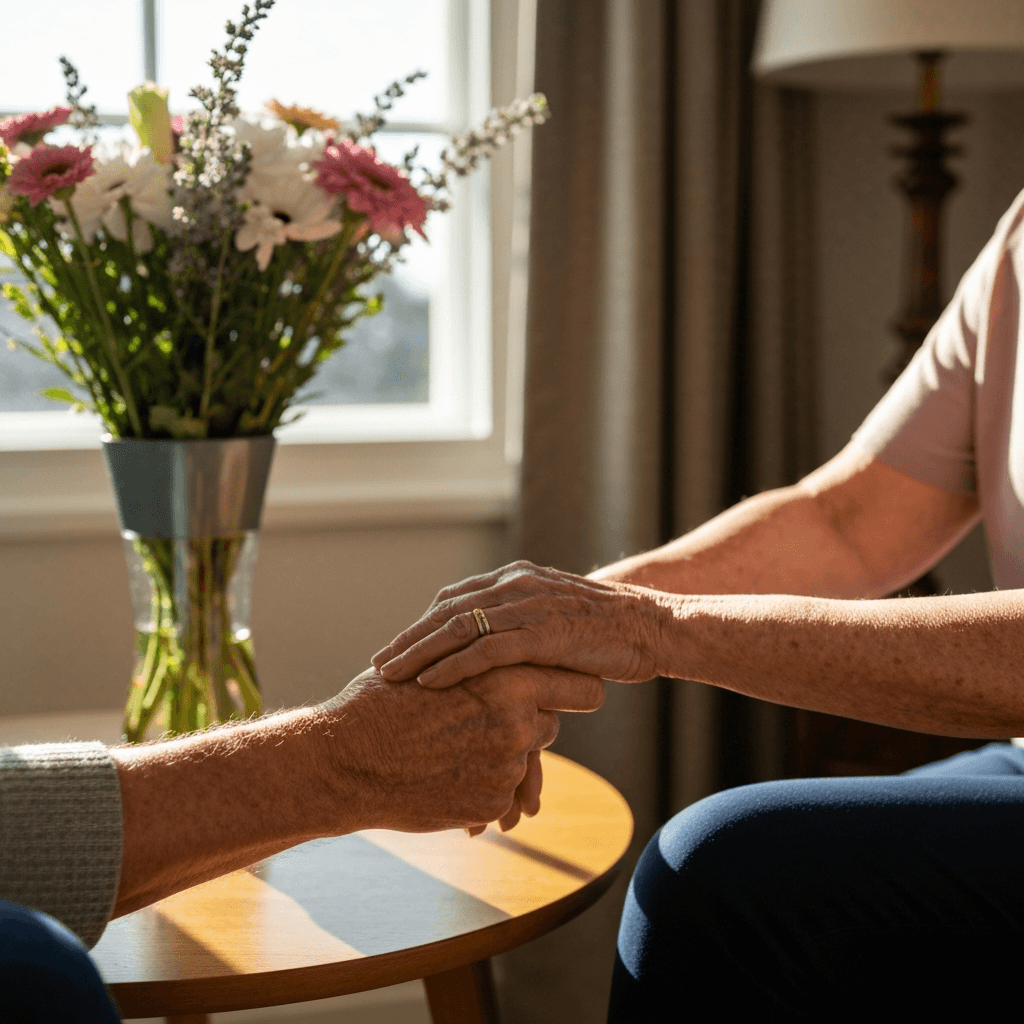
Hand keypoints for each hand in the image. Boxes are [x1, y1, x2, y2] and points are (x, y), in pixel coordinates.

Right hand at [315, 664, 604, 834]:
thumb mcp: (442, 662)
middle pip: (551, 722)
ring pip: (526, 758)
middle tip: (491, 720)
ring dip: (503, 754)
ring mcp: (506, 767)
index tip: (572, 687)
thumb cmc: (385, 701)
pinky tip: (445, 775)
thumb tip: (512, 646)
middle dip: (528, 721)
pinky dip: (482, 785)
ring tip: (456, 747)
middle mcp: (518, 722)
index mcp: (509, 678)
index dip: (577, 686)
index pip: (581, 686)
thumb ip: (486, 658)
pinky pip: (502, 792)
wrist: (345, 758)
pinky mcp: (490, 802)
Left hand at [370, 560, 663, 688]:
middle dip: (409, 639)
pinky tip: (428, 683)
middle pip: (446, 611)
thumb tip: (499, 652)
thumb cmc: (608, 633)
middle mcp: (516, 585)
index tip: (399, 650)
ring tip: (388, 675)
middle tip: (378, 664)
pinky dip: (452, 666)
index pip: (456, 600)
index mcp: (517, 579)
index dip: (423, 626)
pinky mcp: (542, 632)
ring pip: (457, 627)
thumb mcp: (558, 621)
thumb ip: (525, 627)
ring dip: (418, 652)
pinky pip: (486, 650)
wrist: (654, 628)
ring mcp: (528, 606)